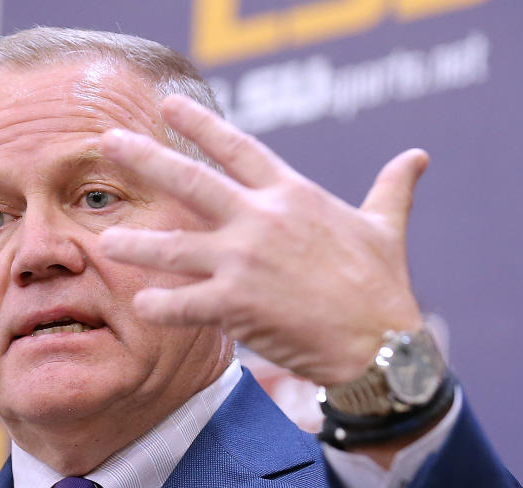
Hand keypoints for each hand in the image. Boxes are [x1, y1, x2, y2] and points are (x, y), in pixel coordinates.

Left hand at [99, 94, 429, 386]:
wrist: (382, 345)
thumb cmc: (384, 288)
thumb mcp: (385, 228)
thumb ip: (391, 189)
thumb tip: (416, 157)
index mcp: (293, 196)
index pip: (238, 148)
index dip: (201, 124)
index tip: (168, 106)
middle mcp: (262, 220)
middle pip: (191, 181)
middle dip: (146, 159)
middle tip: (108, 141)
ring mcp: (245, 262)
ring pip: (174, 246)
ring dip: (137, 243)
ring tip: (105, 241)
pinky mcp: (237, 305)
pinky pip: (183, 303)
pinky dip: (160, 305)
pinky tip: (140, 305)